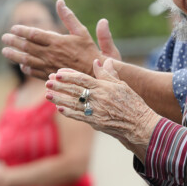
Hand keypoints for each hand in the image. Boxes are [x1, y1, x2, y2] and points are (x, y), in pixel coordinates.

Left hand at [2, 0, 120, 79]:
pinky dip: (25, 67)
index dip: (22, 30)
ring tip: (5, 52)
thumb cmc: (89, 51)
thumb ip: (68, 17)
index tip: (13, 27)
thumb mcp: (81, 31)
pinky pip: (33, 72)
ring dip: (14, 55)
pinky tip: (21, 65)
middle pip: (27, 46)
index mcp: (57, 41)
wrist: (93, 74)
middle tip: (4, 38)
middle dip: (13, 41)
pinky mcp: (49, 76)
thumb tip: (60, 2)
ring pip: (26, 60)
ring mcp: (48, 66)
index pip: (34, 34)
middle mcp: (50, 54)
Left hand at [45, 59, 160, 159]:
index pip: (83, 79)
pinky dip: (68, 112)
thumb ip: (108, 74)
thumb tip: (99, 61)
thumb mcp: (122, 85)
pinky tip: (59, 108)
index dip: (69, 75)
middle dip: (60, 86)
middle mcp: (99, 98)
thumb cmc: (132, 103)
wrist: (139, 123)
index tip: (58, 72)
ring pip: (74, 103)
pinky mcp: (96, 122)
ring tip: (48, 94)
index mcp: (104, 87)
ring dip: (59, 98)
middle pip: (75, 90)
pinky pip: (79, 116)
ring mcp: (96, 111)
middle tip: (47, 82)